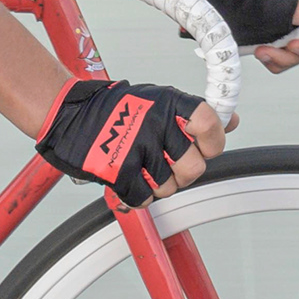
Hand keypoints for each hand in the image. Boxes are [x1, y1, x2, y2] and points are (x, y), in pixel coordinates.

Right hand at [37, 79, 225, 204]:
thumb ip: (193, 115)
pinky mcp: (118, 167)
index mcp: (169, 102)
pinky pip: (142, 197)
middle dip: (181, 174)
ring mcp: (137, 145)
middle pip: (193, 167)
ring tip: (139, 169)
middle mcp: (156, 121)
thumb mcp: (158, 101)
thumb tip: (230, 121)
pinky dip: (135, 196)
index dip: (212, 143)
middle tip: (164, 165)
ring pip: (168, 187)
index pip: (210, 124)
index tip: (203, 149)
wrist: (67, 113)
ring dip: (155, 186)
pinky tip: (126, 181)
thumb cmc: (115, 110)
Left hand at [196, 0, 298, 72]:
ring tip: (265, 52)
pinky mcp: (281, 34)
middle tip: (292, 48)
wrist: (204, 13)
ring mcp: (293, 20)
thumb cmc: (233, 3)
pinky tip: (262, 55)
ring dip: (290, 57)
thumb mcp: (270, 8)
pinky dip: (279, 61)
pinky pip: (292, 56)